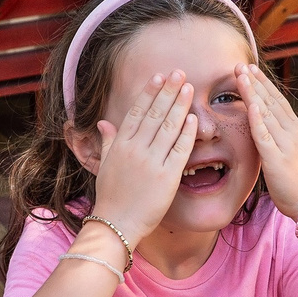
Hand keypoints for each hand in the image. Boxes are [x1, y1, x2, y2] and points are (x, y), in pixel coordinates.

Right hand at [92, 72, 196, 242]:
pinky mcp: (167, 177)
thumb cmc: (111, 196)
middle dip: (167, 90)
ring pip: (168, 127)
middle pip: (155, 113)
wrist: (116, 224)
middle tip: (179, 72)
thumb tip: (103, 123)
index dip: (149, 92)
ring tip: (188, 87)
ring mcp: (151, 162)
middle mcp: (135, 149)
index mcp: (120, 145)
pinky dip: (187, 133)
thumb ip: (108, 141)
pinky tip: (194, 118)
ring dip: (179, 104)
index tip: (158, 76)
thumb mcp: (105, 165)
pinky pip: (179, 150)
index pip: (137, 112)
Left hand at [234, 64, 297, 217]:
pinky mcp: (276, 158)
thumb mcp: (291, 155)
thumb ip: (279, 140)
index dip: (263, 84)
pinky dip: (257, 119)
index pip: (277, 101)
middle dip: (255, 82)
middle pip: (271, 101)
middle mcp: (292, 132)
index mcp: (295, 130)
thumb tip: (266, 130)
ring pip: (266, 113)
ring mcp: (285, 144)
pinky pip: (265, 135)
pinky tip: (249, 105)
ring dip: (252, 92)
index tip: (251, 70)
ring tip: (240, 75)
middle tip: (240, 64)